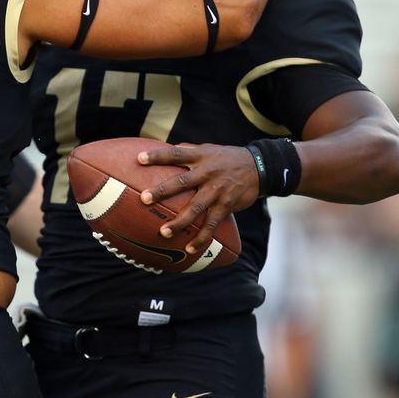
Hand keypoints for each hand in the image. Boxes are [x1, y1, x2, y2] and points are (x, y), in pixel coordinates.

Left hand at [137, 142, 260, 254]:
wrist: (259, 168)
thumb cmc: (226, 158)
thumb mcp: (209, 149)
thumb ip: (188, 151)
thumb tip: (165, 150)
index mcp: (200, 157)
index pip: (175, 154)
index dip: (157, 156)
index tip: (139, 159)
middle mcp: (207, 173)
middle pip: (182, 182)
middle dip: (162, 191)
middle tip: (144, 198)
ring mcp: (217, 190)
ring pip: (196, 208)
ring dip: (180, 221)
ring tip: (164, 232)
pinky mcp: (226, 206)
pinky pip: (212, 224)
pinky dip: (201, 238)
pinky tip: (189, 248)